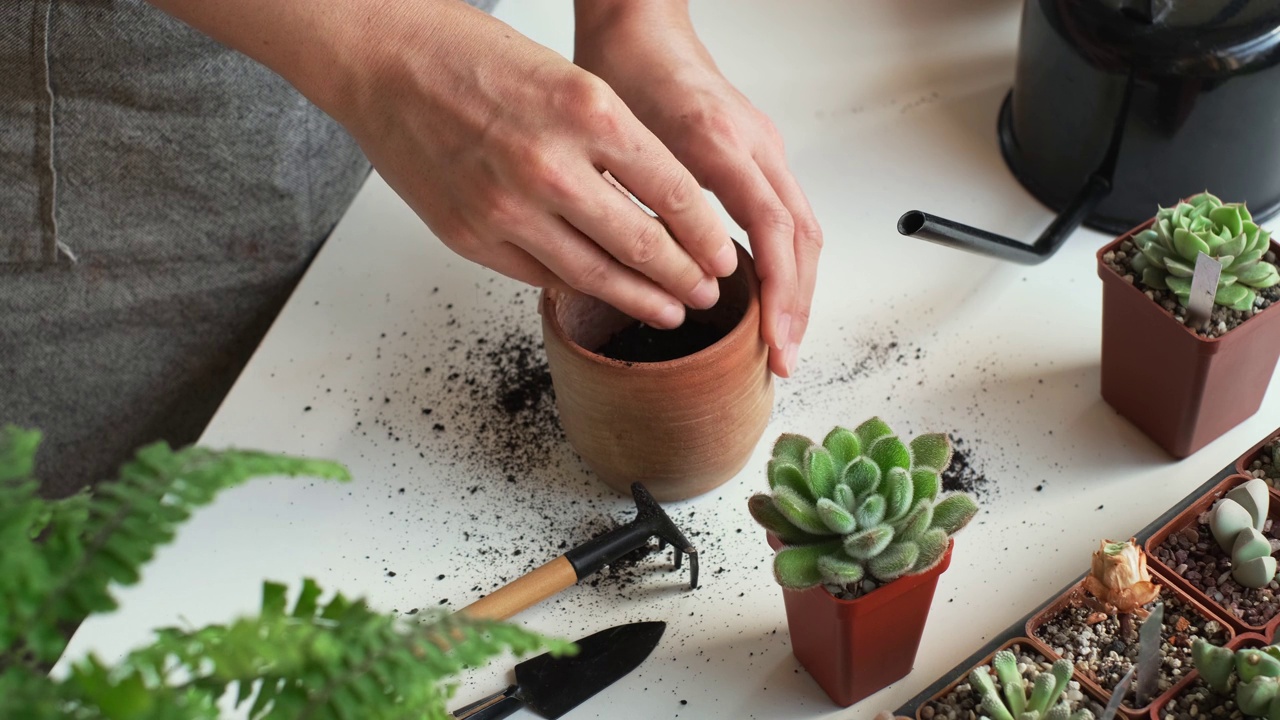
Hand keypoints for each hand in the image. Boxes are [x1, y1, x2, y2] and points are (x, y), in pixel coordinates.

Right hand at [151, 0, 737, 330]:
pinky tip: (600, 294)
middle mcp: (552, 166)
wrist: (383, 62)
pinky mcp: (471, 237)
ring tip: (669, 312)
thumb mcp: (567, 80)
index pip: (674, 193)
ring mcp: (507, 209)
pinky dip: (577, 288)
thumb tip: (658, 206)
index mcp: (589, 113)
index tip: (724, 257)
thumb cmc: (473, 59)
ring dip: (641, 300)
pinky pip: (540, 276)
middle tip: (707, 295)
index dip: (706, 237)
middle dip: (685, 279)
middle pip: (643, 245)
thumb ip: (612, 143)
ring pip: (594, 275)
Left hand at [574, 2, 822, 376]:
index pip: (772, 227)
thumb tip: (663, 280)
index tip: (773, 339)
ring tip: (781, 341)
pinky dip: (787, 263)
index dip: (778, 290)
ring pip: (803, 230)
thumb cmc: (623, 75)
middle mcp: (756, 146)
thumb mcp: (622, 145)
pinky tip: (770, 298)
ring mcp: (766, 150)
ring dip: (797, 290)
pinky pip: (789, 217)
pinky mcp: (762, 156)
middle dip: (797, 305)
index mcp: (722, 143)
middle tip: (782, 358)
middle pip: (802, 238)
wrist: (641, 30)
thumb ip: (647, 207)